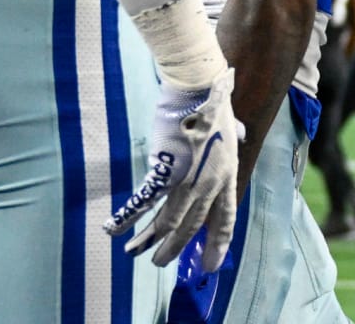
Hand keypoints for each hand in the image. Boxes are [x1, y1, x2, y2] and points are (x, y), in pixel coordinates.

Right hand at [104, 67, 241, 270]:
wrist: (198, 88)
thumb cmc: (214, 99)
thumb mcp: (231, 123)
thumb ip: (235, 133)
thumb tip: (240, 131)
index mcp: (227, 174)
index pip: (226, 219)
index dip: (217, 244)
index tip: (210, 265)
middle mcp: (210, 184)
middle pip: (192, 228)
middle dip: (175, 249)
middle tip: (161, 263)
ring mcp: (188, 181)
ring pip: (167, 223)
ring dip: (149, 241)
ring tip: (135, 253)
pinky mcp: (165, 172)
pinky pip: (143, 202)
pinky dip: (127, 217)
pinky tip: (114, 229)